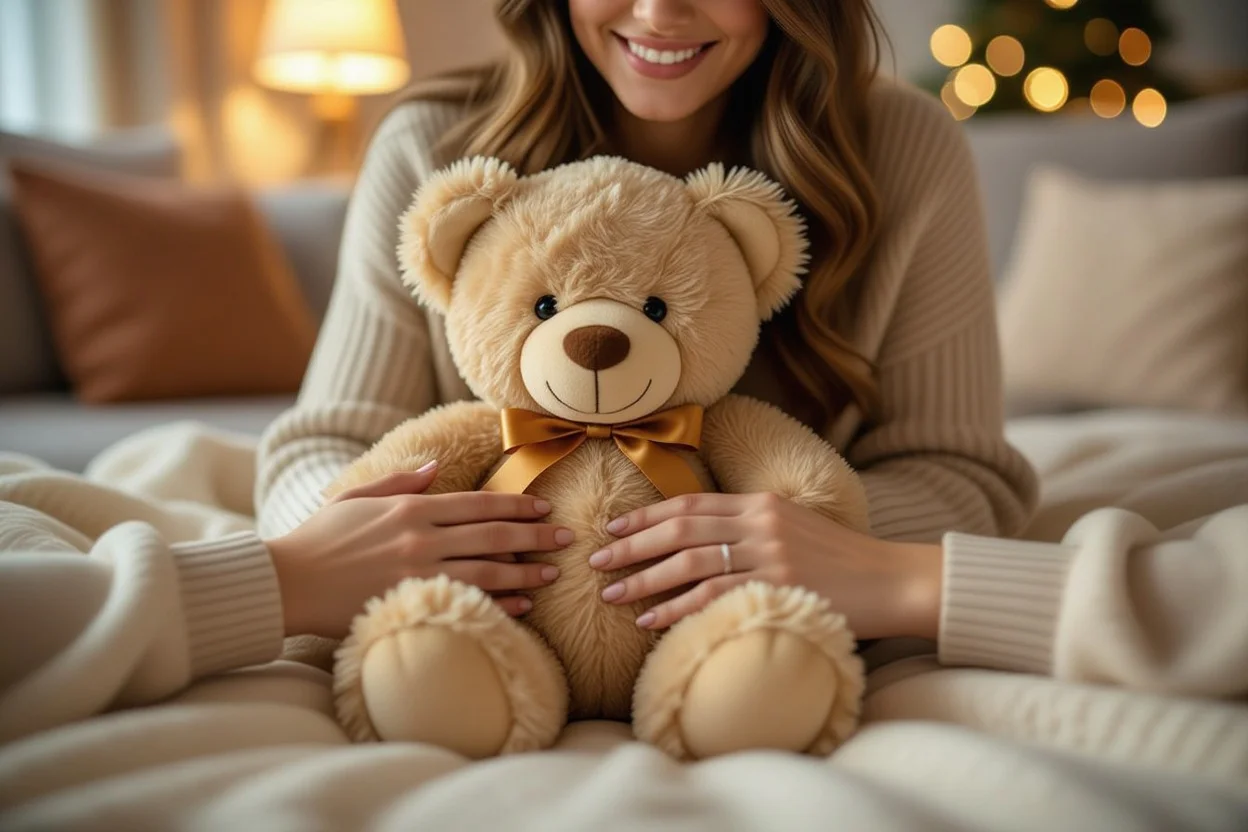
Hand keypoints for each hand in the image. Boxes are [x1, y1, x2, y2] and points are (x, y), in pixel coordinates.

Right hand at [266, 462, 573, 638]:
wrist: (286, 581)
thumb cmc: (319, 539)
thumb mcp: (357, 497)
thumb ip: (399, 481)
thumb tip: (433, 468)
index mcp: (411, 506)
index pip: (479, 502)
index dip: (517, 504)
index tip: (543, 507)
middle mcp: (422, 536)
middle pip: (493, 533)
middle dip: (535, 535)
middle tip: (566, 538)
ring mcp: (419, 571)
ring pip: (488, 569)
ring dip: (526, 571)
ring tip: (552, 573)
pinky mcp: (412, 601)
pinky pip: (467, 602)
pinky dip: (499, 603)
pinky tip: (523, 605)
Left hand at [588, 492, 942, 639]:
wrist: (893, 579)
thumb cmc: (842, 561)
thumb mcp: (795, 528)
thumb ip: (751, 528)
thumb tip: (700, 543)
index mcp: (760, 503)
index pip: (689, 503)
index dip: (646, 515)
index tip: (613, 528)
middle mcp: (759, 521)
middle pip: (678, 528)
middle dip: (631, 545)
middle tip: (597, 561)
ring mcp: (767, 553)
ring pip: (687, 561)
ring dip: (643, 579)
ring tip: (611, 595)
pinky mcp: (776, 584)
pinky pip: (711, 595)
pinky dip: (675, 607)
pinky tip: (649, 620)